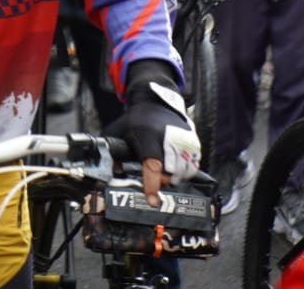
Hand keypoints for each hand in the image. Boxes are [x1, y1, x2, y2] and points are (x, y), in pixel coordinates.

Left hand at [119, 80, 200, 205]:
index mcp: (147, 136)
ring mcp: (183, 140)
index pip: (152, 164)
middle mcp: (168, 138)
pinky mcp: (192, 142)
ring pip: (183, 171)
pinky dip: (185, 171)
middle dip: (162, 182)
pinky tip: (175, 168)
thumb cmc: (135, 119)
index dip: (152, 184)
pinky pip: (193, 165)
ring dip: (174, 178)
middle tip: (154, 181)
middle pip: (170, 173)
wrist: (156, 103)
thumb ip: (110, 149)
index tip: (152, 200)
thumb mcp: (117, 130)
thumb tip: (111, 170)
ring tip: (164, 175)